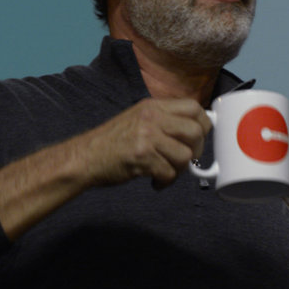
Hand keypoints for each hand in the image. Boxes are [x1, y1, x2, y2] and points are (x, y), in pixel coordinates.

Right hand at [77, 98, 210, 188]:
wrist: (84, 158)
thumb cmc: (113, 142)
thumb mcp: (140, 120)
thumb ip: (165, 121)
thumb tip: (197, 131)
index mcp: (154, 106)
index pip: (194, 108)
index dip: (204, 125)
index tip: (199, 138)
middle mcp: (152, 117)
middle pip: (196, 131)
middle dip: (196, 150)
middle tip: (184, 160)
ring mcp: (147, 136)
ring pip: (185, 155)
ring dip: (179, 170)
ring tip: (165, 172)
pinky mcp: (142, 156)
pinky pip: (169, 173)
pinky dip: (165, 182)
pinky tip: (155, 181)